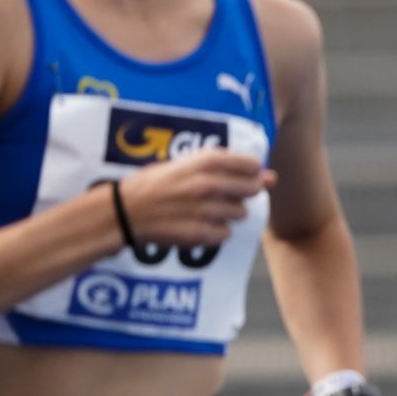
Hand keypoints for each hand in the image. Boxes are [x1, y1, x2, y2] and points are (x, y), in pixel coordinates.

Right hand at [113, 148, 275, 247]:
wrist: (125, 211)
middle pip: (251, 189)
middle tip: (220, 195)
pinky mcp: (200, 233)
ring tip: (204, 210)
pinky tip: (198, 224)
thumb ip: (230, 169)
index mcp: (206, 161)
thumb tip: (272, 177)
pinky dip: (216, 231)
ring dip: (228, 213)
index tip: (240, 176)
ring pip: (240, 213)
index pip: (252, 165)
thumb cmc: (156, 184)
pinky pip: (226, 234)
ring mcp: (205, 210)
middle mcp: (208, 184)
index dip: (250, 173)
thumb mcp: (188, 166)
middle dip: (241, 193)